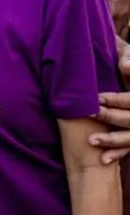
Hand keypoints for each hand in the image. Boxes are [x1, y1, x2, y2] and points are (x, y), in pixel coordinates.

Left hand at [91, 35, 129, 162]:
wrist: (127, 71)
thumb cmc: (127, 60)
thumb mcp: (129, 55)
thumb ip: (129, 58)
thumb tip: (125, 65)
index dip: (117, 99)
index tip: (98, 98)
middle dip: (110, 118)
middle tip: (90, 115)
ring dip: (113, 141)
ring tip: (91, 141)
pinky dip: (118, 154)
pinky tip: (103, 159)